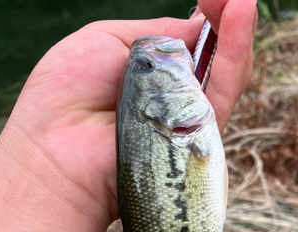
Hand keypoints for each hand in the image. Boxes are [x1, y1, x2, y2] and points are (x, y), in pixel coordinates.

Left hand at [0, 0, 256, 226]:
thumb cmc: (67, 95)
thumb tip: (196, 25)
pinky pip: (223, 95)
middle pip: (214, 60)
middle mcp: (172, 100)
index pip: (190, 45)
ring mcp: (186, 121)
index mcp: (149, 76)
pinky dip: (236, 55)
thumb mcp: (107, 41)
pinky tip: (241, 15)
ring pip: (226, 76)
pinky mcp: (197, 141)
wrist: (56, 150)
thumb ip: (156, 33)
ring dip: (239, 33)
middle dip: (224, 19)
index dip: (204, 17)